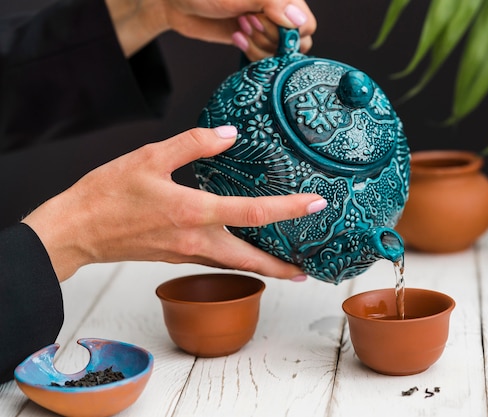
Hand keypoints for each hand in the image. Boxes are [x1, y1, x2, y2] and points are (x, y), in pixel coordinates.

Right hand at [22, 127, 326, 281]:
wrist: (76, 231)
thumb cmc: (107, 194)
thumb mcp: (149, 156)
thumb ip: (194, 143)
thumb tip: (229, 134)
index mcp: (193, 212)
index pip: (254, 212)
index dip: (290, 209)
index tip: (317, 204)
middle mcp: (196, 240)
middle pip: (252, 260)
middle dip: (282, 267)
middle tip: (308, 269)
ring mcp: (187, 253)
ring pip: (235, 265)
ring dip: (263, 268)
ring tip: (286, 266)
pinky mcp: (177, 256)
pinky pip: (216, 262)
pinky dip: (238, 261)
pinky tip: (244, 252)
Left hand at [106, 0, 315, 58]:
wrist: (177, 2)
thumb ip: (272, 4)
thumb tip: (299, 21)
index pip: (306, 23)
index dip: (290, 31)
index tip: (262, 21)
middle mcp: (278, 12)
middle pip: (296, 42)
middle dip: (270, 38)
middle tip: (246, 22)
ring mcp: (268, 28)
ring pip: (282, 54)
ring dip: (259, 46)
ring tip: (239, 28)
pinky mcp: (255, 42)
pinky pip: (266, 60)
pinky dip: (252, 54)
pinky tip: (236, 38)